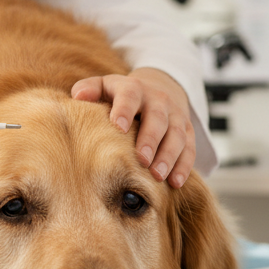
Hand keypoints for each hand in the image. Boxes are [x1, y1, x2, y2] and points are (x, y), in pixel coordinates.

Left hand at [71, 68, 195, 187]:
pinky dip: (184, 166)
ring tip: (157, 176)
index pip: (130, 95)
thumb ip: (90, 89)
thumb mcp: (105, 86)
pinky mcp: (188, 130)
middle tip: (142, 159)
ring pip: (177, 135)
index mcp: (134, 88)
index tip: (119, 127)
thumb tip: (78, 96)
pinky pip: (189, 148)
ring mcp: (175, 115)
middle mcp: (158, 100)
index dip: (125, 110)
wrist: (159, 88)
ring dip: (168, 156)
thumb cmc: (122, 95)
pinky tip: (175, 182)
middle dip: (150, 139)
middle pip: (157, 118)